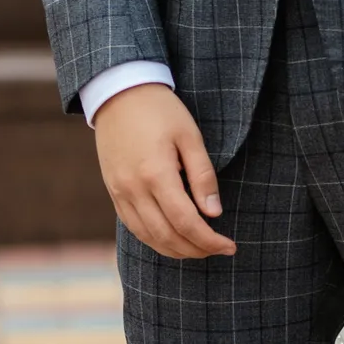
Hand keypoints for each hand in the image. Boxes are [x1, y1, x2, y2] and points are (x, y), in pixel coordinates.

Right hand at [93, 84, 236, 258]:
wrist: (120, 93)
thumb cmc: (161, 110)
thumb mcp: (190, 135)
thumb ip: (202, 175)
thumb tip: (214, 213)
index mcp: (155, 174)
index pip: (186, 222)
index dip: (209, 240)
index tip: (230, 246)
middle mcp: (133, 190)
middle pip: (167, 236)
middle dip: (196, 249)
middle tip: (219, 249)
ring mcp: (119, 193)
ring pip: (149, 238)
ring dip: (176, 250)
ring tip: (200, 249)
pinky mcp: (114, 193)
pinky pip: (134, 228)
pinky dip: (155, 240)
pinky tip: (173, 239)